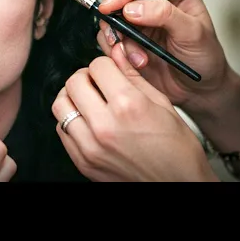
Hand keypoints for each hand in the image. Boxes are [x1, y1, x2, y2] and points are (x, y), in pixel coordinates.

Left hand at [52, 47, 218, 181]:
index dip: (105, 64)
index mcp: (129, 106)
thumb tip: (117, 53)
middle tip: (97, 82)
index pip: (97, 66)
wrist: (178, 187)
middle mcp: (105, 126)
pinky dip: (71, 120)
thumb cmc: (178, 150)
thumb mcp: (163, 105)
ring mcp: (90, 146)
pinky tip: (88, 122)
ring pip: (61, 105)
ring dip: (73, 97)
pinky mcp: (82, 161)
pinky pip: (61, 130)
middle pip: (73, 82)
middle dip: (86, 77)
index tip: (110, 70)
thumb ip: (133, 77)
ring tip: (89, 100)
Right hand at [96, 0, 237, 107]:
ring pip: (108, 15)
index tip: (113, 8)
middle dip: (114, 13)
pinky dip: (116, 51)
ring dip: (118, 38)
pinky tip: (136, 62)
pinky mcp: (125, 36)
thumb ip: (165, 15)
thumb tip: (132, 8)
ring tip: (140, 58)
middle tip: (118, 34)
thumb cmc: (204, 57)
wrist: (197, 89)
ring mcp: (136, 17)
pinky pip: (106, 37)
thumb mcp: (193, 33)